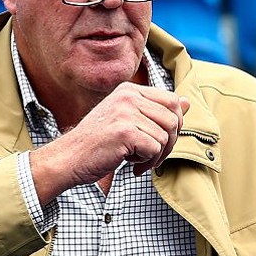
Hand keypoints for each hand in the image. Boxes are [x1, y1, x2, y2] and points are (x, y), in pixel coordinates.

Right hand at [30, 83, 189, 201]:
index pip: (172, 100)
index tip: (159, 141)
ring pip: (166, 136)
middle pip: (173, 118)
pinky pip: (155, 149)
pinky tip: (130, 165)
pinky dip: (147, 162)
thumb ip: (156, 111)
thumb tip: (187, 102)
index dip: (174, 124)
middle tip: (153, 156)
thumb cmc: (98, 143)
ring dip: (157, 155)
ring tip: (138, 161)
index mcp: (130, 90)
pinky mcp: (124, 131)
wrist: (68, 159)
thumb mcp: (128, 122)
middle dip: (169, 143)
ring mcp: (126, 112)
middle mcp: (128, 96)